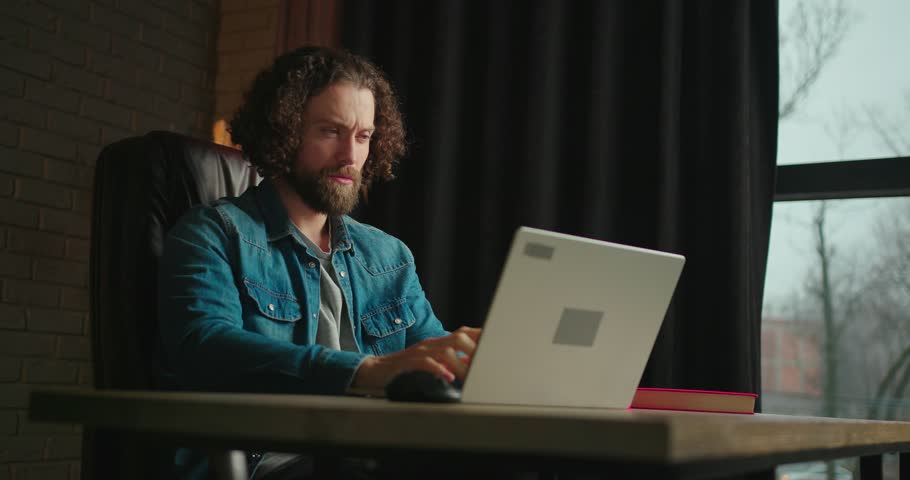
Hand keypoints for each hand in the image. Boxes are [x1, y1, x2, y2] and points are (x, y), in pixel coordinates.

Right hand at [351, 326, 480, 388]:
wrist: (376, 370)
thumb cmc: (405, 367)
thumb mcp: (431, 362)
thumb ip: (451, 361)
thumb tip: (471, 364)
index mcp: (438, 343)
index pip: (463, 333)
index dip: (480, 336)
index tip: (497, 341)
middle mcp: (431, 344)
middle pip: (458, 337)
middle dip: (475, 348)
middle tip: (487, 362)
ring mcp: (419, 351)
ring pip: (444, 350)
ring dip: (460, 364)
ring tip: (470, 376)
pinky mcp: (408, 363)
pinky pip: (426, 363)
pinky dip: (438, 369)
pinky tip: (448, 377)